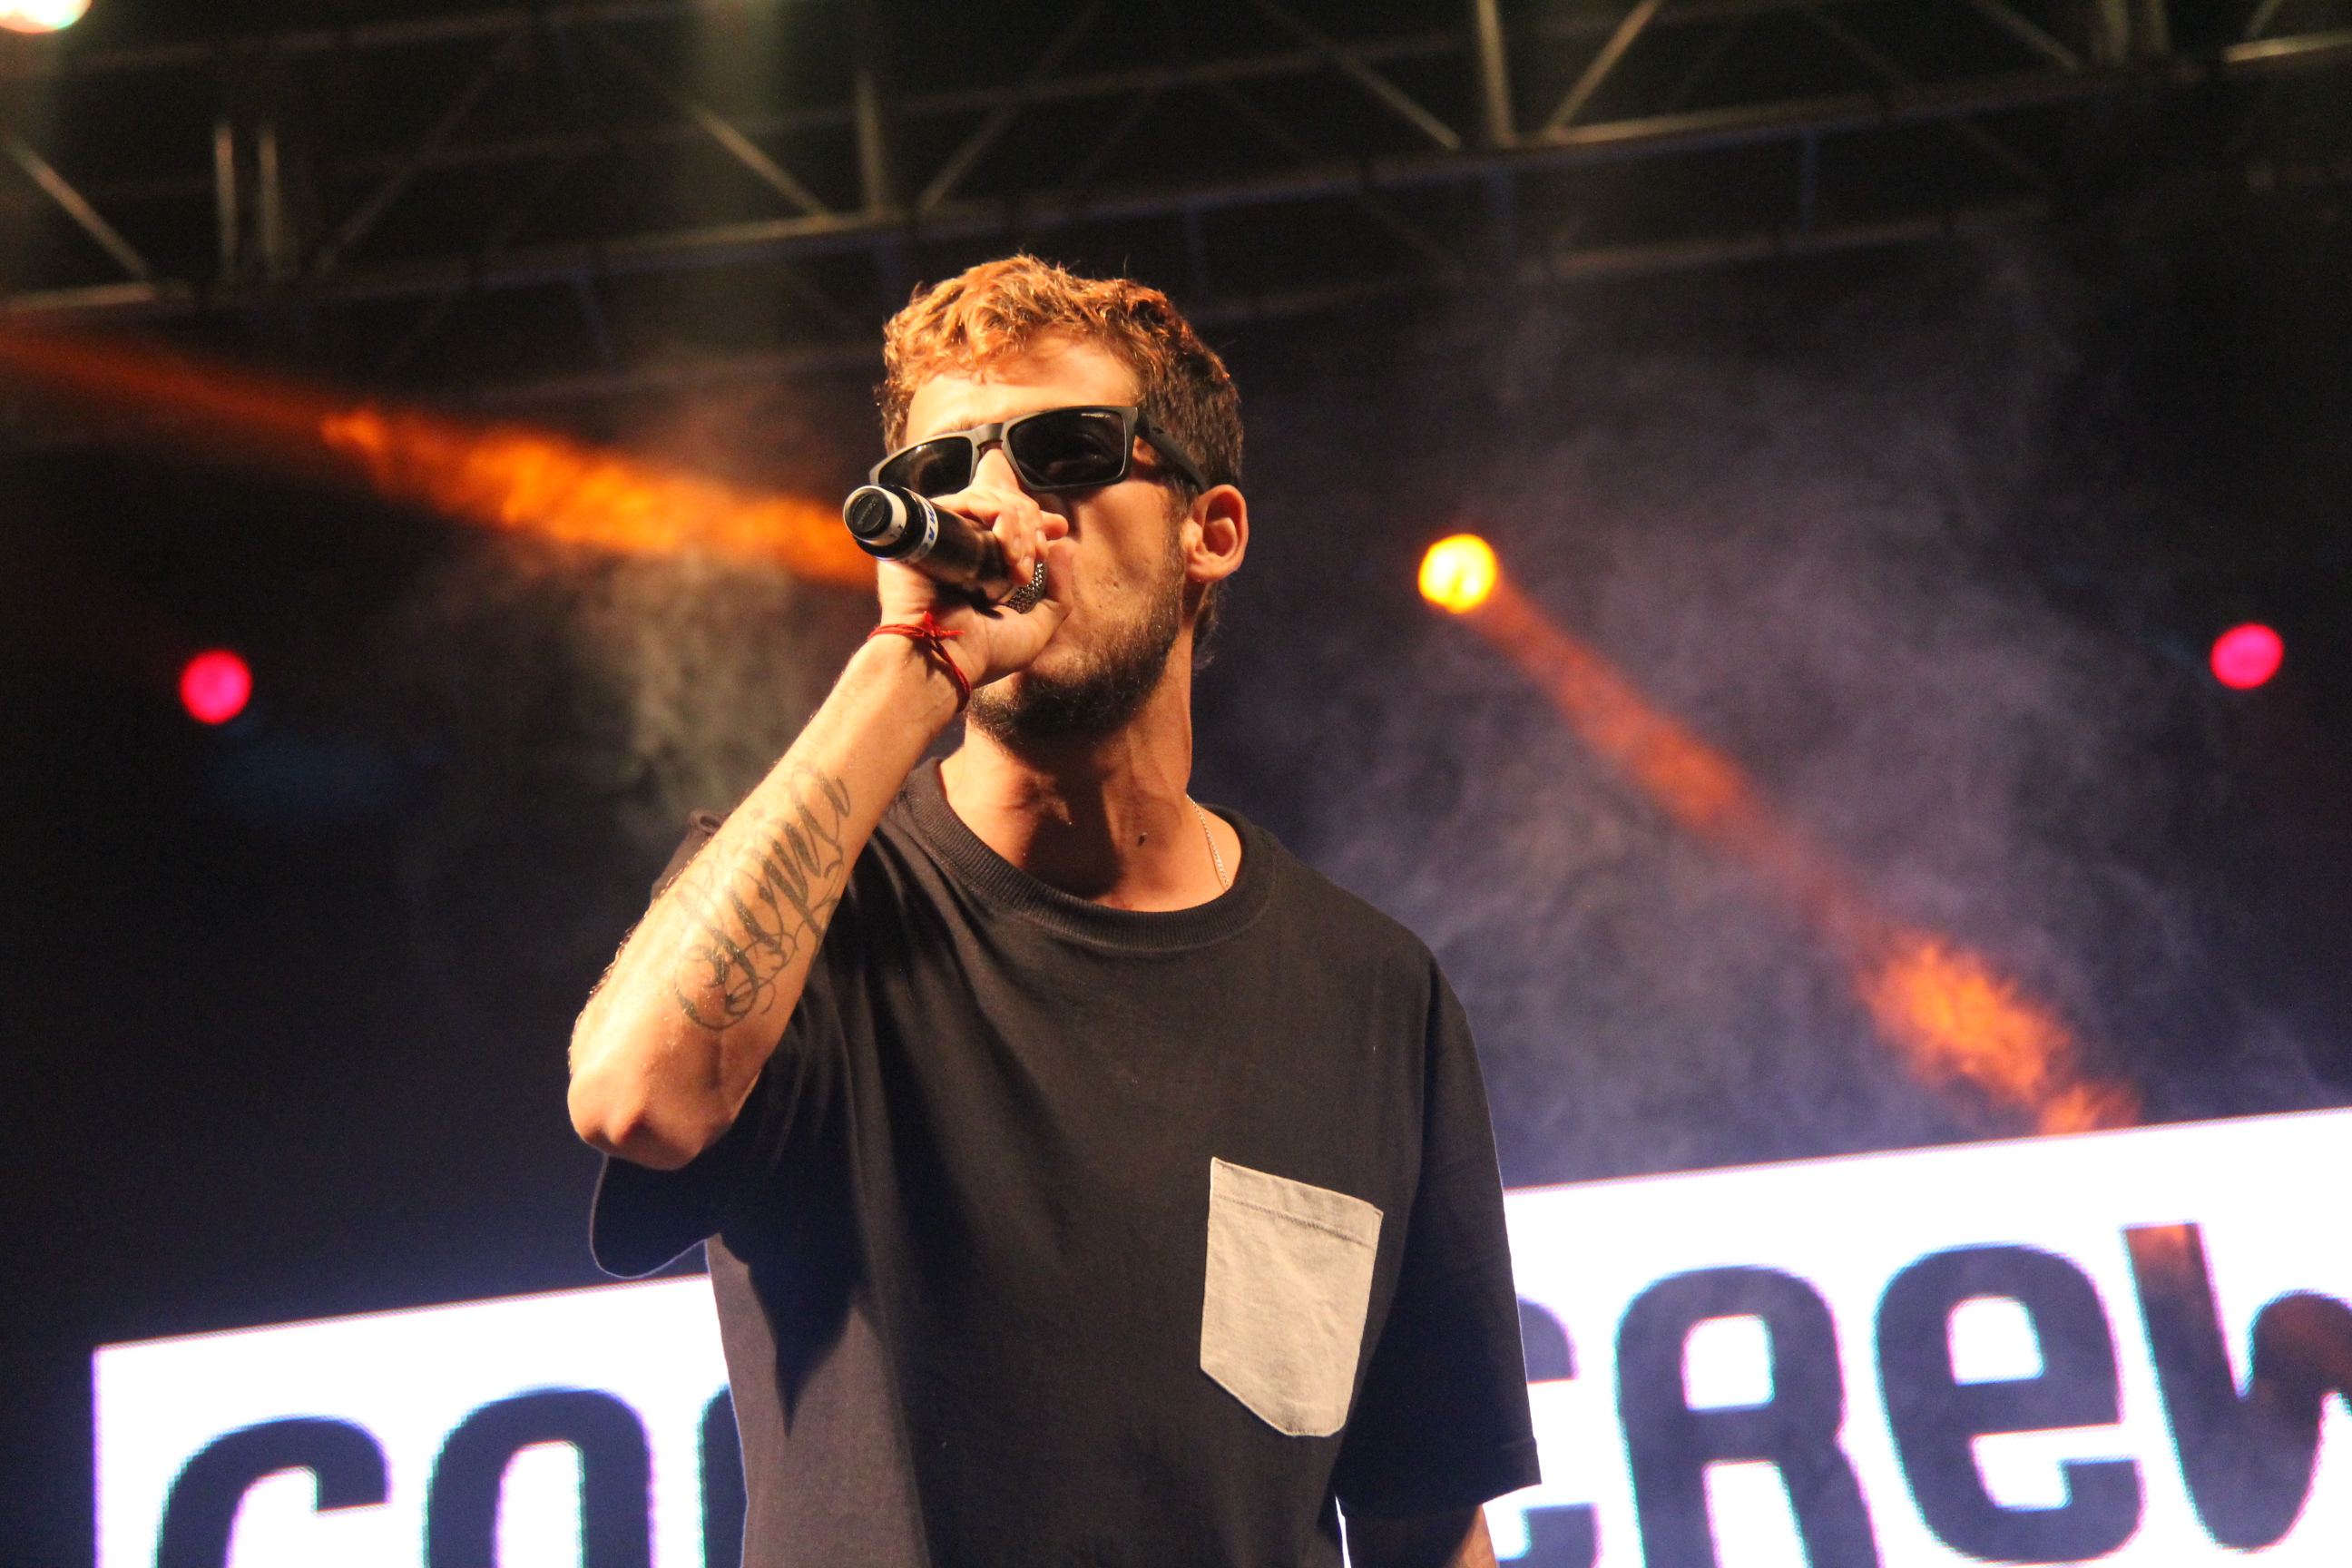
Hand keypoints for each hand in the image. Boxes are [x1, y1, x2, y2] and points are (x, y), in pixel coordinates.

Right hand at [874, 474, 1070, 690]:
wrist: (943, 658)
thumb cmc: (983, 654)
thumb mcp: (1035, 630)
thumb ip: (1058, 593)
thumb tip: (1067, 544)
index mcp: (978, 564)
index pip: (1008, 518)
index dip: (1036, 518)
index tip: (1058, 530)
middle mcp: (960, 544)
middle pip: (1004, 502)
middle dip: (1032, 524)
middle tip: (1036, 558)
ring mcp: (943, 532)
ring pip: (991, 498)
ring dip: (1020, 528)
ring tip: (1020, 566)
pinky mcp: (929, 524)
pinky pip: (973, 500)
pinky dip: (1002, 518)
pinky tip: (1009, 552)